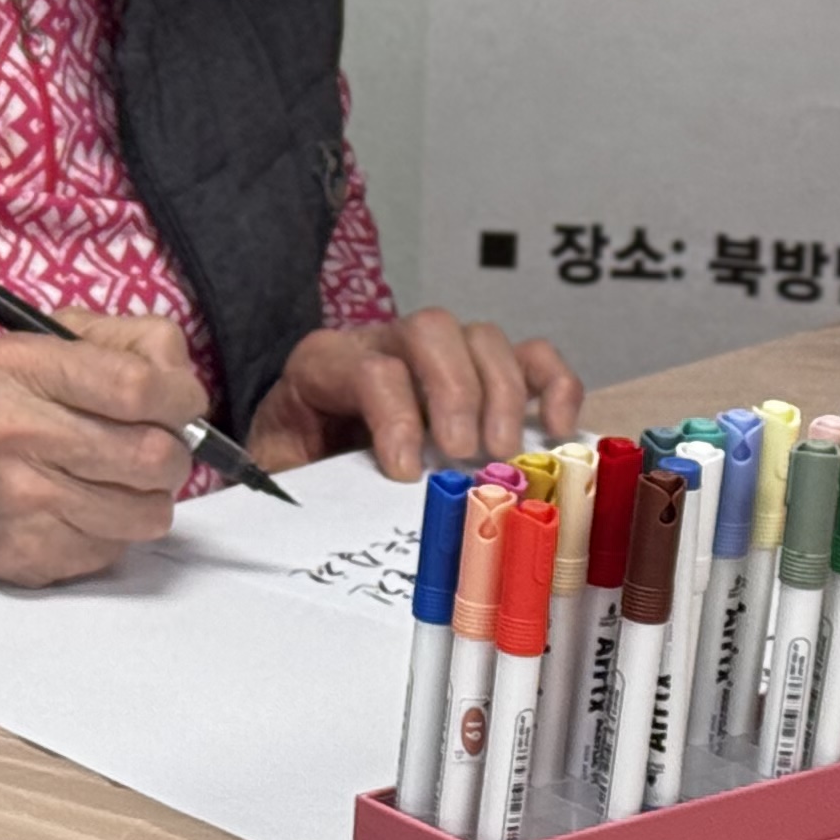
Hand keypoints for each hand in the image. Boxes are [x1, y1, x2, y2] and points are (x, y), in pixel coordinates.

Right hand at [0, 311, 208, 591]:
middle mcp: (16, 433)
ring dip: (150, 496)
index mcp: (18, 368)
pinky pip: (117, 548)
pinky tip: (84, 507)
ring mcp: (23, 502)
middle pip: (153, 454)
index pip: (138, 386)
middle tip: (157, 444)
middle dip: (174, 451)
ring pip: (148, 512)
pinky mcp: (31, 554)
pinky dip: (115, 529)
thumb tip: (181, 377)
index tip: (182, 402)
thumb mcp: (32, 345)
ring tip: (122, 479)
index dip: (181, 396)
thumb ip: (116, 344)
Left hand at [247, 312, 582, 479]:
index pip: (368, 366)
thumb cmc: (299, 464)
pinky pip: (530, 357)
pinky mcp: (483, 373)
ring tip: (502, 456)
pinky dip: (552, 385)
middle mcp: (384, 342)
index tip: (408, 470)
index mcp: (325, 364)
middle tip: (465, 454)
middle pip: (431, 330)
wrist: (303, 454)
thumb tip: (328, 508)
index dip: (394, 415)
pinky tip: (556, 428)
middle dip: (455, 392)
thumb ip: (302, 482)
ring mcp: (439, 353)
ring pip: (482, 338)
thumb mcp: (283, 473)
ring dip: (503, 395)